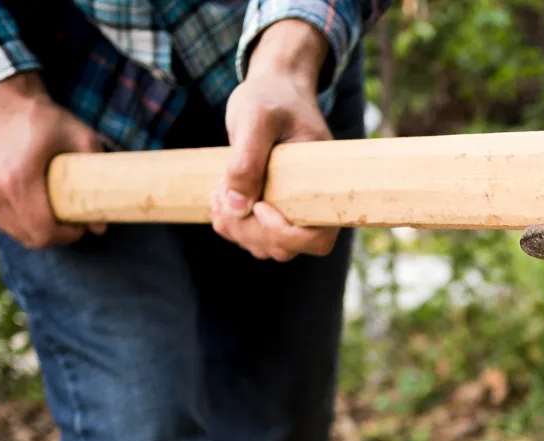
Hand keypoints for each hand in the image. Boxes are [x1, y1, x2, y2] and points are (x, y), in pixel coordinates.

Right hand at [0, 74, 105, 249]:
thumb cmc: (40, 117)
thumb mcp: (79, 137)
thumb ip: (97, 178)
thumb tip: (100, 226)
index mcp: (18, 180)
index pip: (44, 232)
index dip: (67, 235)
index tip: (80, 223)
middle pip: (30, 237)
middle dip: (55, 234)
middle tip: (70, 219)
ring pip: (14, 231)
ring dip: (36, 228)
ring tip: (52, 210)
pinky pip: (2, 220)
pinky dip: (19, 219)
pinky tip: (33, 205)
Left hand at [212, 20, 334, 260]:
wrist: (274, 88)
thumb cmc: (271, 97)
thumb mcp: (256, 119)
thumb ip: (246, 160)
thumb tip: (236, 207)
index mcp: (324, 189)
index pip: (317, 241)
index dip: (285, 234)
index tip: (259, 206)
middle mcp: (313, 207)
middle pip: (285, 249)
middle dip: (248, 229)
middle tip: (222, 192)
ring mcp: (293, 211)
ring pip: (266, 247)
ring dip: (235, 227)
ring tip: (219, 189)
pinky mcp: (273, 208)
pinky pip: (252, 235)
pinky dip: (229, 221)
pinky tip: (220, 192)